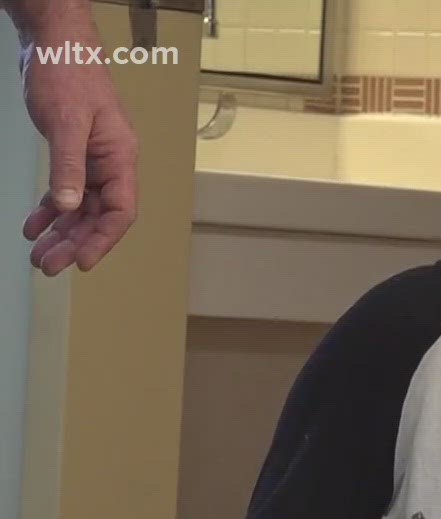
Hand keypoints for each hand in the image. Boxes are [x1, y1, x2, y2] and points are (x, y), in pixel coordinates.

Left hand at [16, 5, 138, 274]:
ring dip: (61, 233)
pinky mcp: (72, 154)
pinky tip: (33, 226)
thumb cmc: (68, 75)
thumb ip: (68, 167)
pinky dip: (50, 211)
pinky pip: (65, 191)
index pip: (121, 210)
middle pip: (99, 216)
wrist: (55, 44)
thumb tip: (69, 208)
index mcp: (120, 157)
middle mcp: (111, 164)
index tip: (81, 262)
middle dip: (75, 243)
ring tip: (39, 255)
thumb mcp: (66, 123)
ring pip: (80, 208)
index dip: (103, 239)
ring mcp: (92, 160)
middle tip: (48, 265)